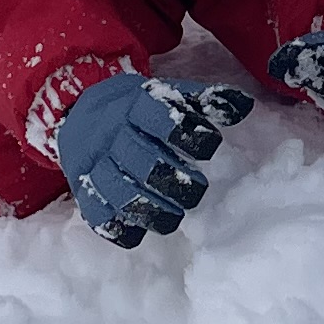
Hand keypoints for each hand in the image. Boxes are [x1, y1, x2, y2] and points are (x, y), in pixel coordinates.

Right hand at [47, 71, 257, 246]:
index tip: (209, 145)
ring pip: (118, 192)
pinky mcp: (83, 192)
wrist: (79, 113)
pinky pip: (98, 217)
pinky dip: (122, 227)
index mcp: (135, 105)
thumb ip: (205, 100)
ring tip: (175, 215)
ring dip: (151, 210)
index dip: (189, 133)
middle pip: (140, 161)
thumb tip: (245, 106)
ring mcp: (94, 164)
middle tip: (197, 188)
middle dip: (174, 180)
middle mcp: (111, 134)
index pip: (159, 116)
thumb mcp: (168, 95)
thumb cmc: (138, 110)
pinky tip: (142, 227)